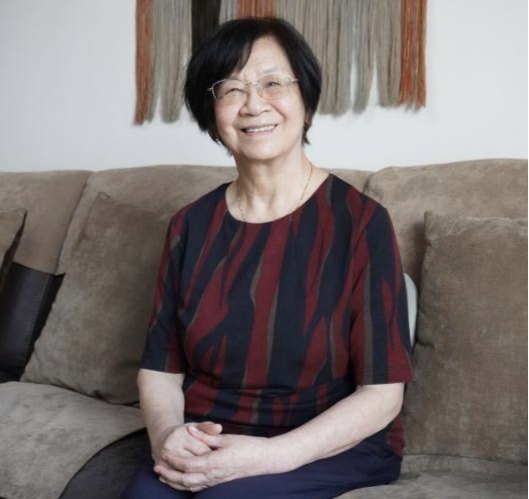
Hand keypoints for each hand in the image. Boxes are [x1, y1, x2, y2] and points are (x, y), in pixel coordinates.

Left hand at [157, 427, 274, 490]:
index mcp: (213, 463)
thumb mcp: (226, 438)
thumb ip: (207, 436)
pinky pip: (199, 487)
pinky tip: (182, 481)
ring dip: (175, 482)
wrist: (265, 460)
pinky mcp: (220, 483)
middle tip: (157, 468)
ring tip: (164, 476)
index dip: (173, 460)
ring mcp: (216, 481)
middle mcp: (213, 476)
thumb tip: (191, 429)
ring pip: (190, 486)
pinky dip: (186, 485)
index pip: (187, 465)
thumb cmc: (248, 447)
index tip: (163, 454)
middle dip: (169, 474)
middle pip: (184, 479)